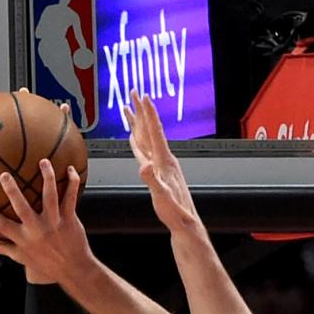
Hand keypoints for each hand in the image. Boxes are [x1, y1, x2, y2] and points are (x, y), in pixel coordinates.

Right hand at [0, 154, 90, 282]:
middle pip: (22, 207)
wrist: (74, 270)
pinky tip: (70, 169)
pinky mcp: (69, 219)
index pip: (1, 225)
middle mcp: (37, 230)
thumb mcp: (21, 257)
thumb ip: (2, 246)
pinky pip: (71, 197)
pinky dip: (72, 182)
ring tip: (43, 161)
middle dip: (12, 191)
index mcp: (23, 239)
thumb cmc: (46, 264)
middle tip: (4, 175)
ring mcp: (54, 223)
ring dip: (47, 177)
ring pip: (49, 197)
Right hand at [126, 92, 199, 233]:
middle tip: (133, 92)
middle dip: (141, 110)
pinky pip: (145, 151)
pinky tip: (134, 137)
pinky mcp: (158, 171)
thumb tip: (144, 166)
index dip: (148, 113)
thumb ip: (152, 180)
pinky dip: (138, 141)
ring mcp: (161, 164)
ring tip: (130, 108)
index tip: (142, 96)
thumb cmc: (174, 211)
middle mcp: (163, 158)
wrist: (183, 221)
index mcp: (164, 160)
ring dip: (138, 122)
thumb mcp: (161, 196)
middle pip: (150, 129)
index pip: (154, 131)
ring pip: (146, 138)